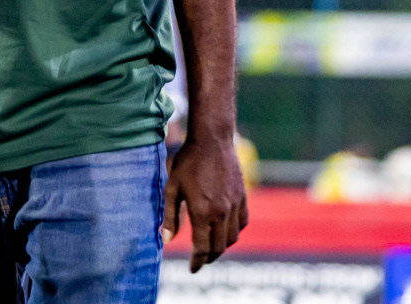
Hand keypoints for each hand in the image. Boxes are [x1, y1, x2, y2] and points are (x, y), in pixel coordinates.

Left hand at [163, 133, 248, 271]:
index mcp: (202, 212)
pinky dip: (235, 232)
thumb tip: (167, 240)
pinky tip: (225, 230)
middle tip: (200, 259)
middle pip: (218, 247)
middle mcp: (221, 212)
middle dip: (209, 257)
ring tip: (211, 246)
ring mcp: (235, 205)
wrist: (212, 141)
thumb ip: (171, 216)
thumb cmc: (187, 162)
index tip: (192, 269)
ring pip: (232, 238)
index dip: (197, 262)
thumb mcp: (172, 188)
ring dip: (222, 246)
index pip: (202, 248)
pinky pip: (242, 223)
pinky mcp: (243, 198)